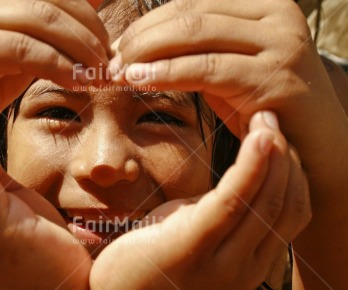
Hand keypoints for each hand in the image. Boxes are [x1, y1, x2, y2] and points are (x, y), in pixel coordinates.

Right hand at [0, 0, 109, 134]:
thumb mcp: (30, 40)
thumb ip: (56, 20)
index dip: (86, 9)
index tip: (108, 39)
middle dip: (89, 29)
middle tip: (107, 59)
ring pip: (41, 17)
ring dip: (79, 47)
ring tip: (97, 71)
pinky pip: (24, 48)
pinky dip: (59, 64)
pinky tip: (76, 80)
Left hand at [90, 111, 310, 289]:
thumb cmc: (157, 255)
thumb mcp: (198, 229)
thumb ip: (224, 210)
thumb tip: (241, 176)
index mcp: (251, 262)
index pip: (291, 213)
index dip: (293, 172)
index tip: (279, 138)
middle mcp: (246, 267)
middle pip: (284, 205)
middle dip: (286, 157)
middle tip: (271, 119)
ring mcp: (222, 262)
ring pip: (264, 201)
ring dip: (272, 156)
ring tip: (265, 121)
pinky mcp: (192, 245)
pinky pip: (232, 199)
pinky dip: (250, 167)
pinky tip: (255, 140)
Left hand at [109, 0, 337, 137]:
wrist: (311, 142)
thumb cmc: (261, 101)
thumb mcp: (227, 65)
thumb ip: (194, 49)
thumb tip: (138, 47)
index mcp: (263, 3)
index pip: (191, 2)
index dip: (148, 23)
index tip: (118, 45)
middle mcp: (275, 14)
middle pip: (190, 14)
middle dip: (143, 36)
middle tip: (112, 58)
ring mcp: (280, 43)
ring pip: (196, 35)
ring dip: (149, 52)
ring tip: (119, 70)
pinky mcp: (274, 77)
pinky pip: (208, 68)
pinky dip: (168, 72)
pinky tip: (141, 80)